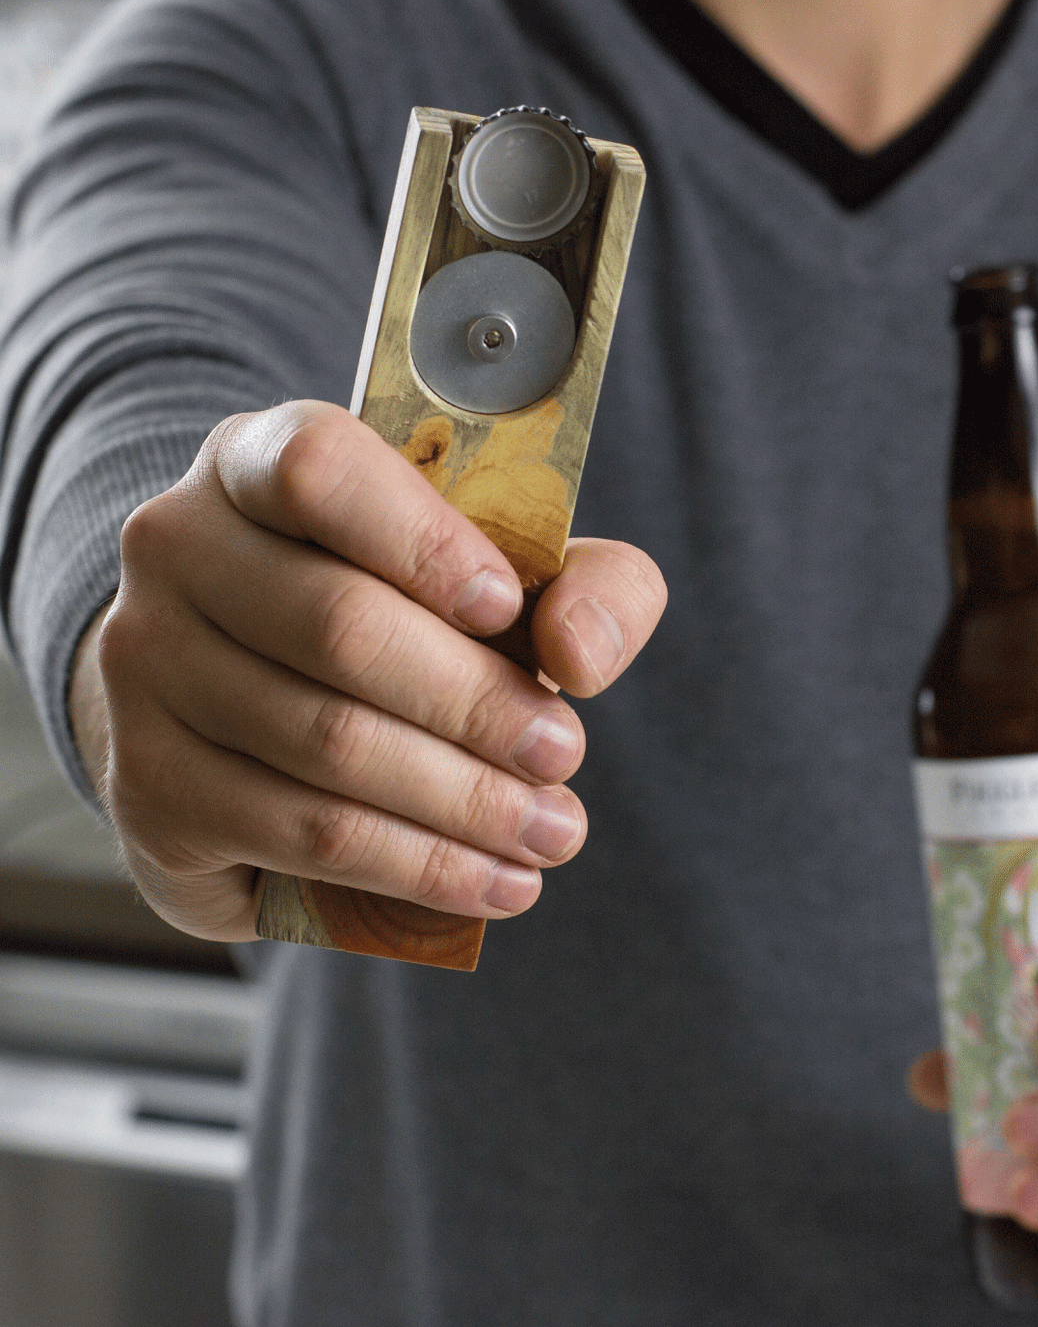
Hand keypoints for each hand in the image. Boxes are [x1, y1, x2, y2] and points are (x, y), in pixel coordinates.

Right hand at [69, 400, 666, 941]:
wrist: (254, 710)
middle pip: (340, 626)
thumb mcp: (513, 574)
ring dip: (464, 802)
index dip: (422, 542)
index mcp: (257, 461)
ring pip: (327, 743)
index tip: (508, 608)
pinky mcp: (147, 786)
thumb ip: (589, 583)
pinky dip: (418, 867)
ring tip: (552, 829)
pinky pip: (302, 834)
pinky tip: (495, 882)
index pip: (318, 469)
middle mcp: (177, 548)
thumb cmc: (409, 618)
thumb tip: (579, 651)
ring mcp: (143, 667)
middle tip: (564, 754)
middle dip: (477, 705)